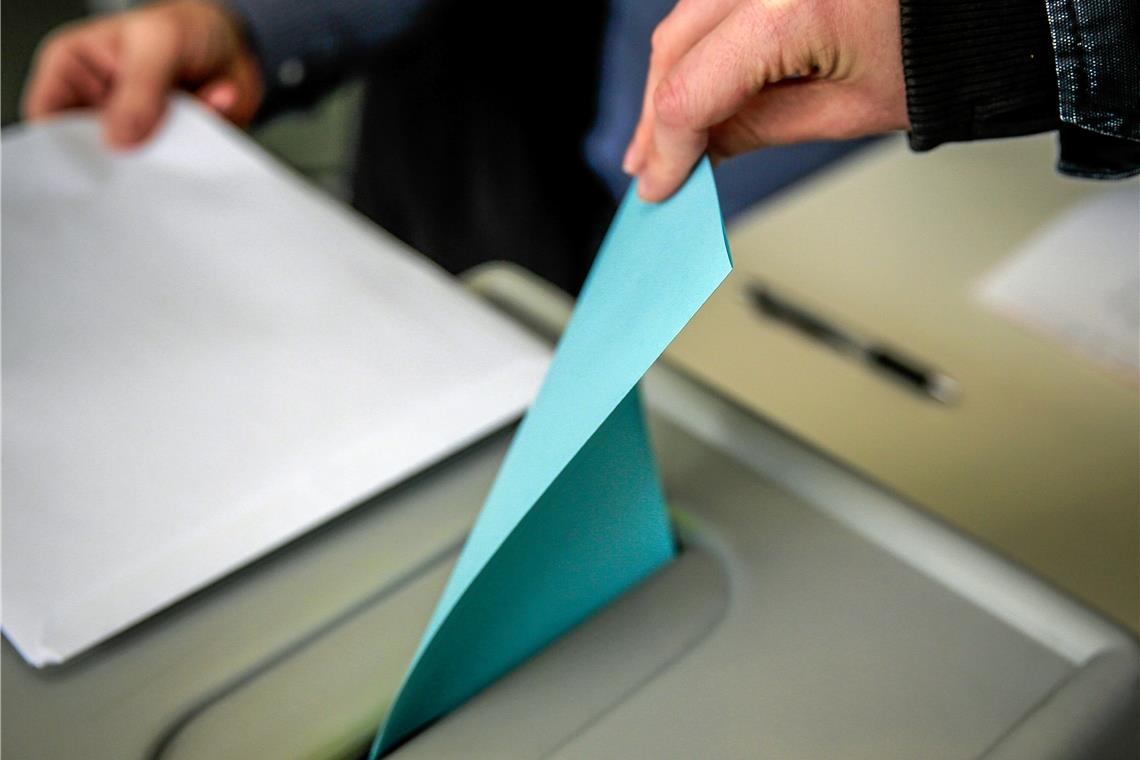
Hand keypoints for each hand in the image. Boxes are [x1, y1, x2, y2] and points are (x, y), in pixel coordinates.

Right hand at [22, 0, 262, 147]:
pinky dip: (199, 144)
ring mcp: (133, 126)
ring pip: (135, 162)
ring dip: (167, 151)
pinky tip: (215, 102)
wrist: (237, 42)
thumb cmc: (186, 25)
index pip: (48, 116)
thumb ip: (139, 89)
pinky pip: (178, 161)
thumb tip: (119, 139)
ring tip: (190, 120)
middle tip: (151, 151)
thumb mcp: (158, 42)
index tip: (99, 162)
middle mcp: (98, 101)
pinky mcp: (167, 144)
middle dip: (120, 158)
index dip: (65, 146)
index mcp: (73, 67)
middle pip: (90, 148)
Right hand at [623, 0, 908, 201]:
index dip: (665, 148)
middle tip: (649, 168)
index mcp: (790, 8)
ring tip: (665, 137)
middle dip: (656, 117)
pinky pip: (713, 5)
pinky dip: (698, 50)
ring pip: (685, 23)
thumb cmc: (941, 50)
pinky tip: (695, 88)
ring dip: (671, 82)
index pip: (689, 91)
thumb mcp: (846, 111)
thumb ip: (755, 130)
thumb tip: (698, 152)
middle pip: (674, 49)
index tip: (656, 186)